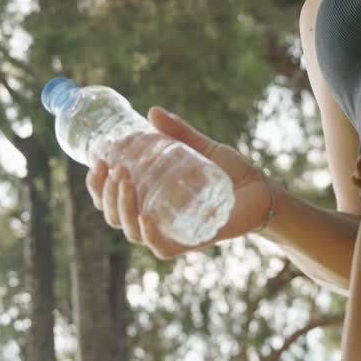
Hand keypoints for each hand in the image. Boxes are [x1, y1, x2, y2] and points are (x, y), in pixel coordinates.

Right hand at [85, 106, 277, 258]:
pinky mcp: (192, 241)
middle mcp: (156, 219)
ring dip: (121, 207)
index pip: (111, 199)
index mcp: (151, 200)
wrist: (264, 192)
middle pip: (114, 216)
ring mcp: (172, 232)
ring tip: (123, 179)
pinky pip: (162, 248)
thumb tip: (152, 111)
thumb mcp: (202, 148)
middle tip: (112, 167)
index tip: (97, 159)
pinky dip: (149, 235)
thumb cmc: (232, 174)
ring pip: (131, 231)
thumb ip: (179, 132)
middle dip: (104, 193)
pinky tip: (143, 217)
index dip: (97, 184)